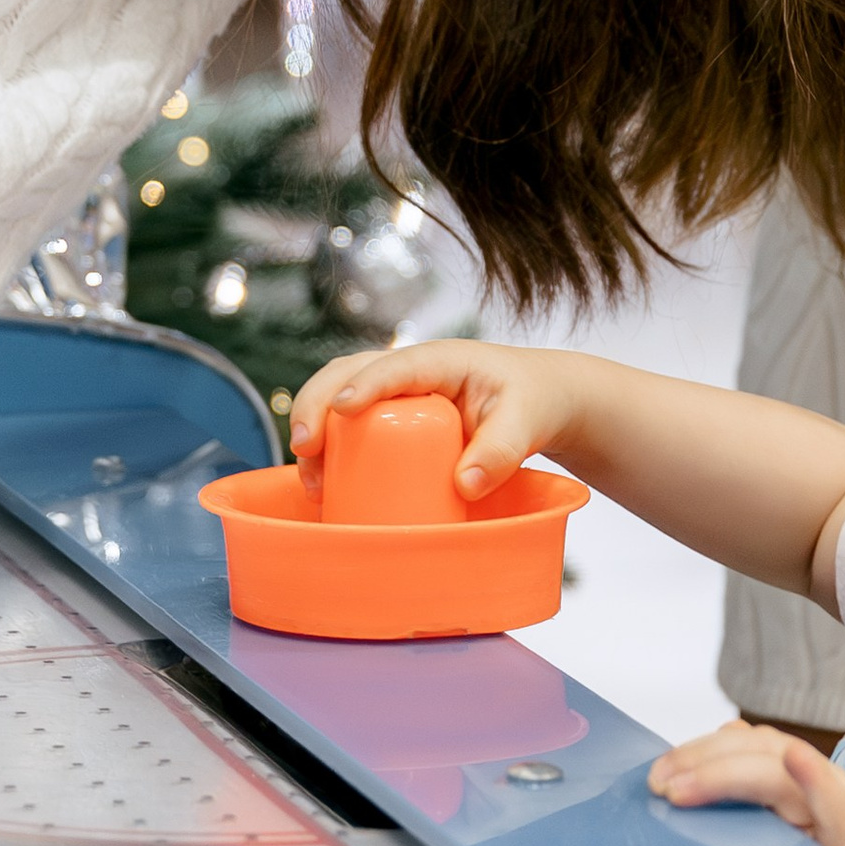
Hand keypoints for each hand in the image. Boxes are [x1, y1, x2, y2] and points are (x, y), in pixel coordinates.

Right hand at [287, 338, 590, 507]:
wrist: (539, 401)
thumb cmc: (533, 402)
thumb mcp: (526, 423)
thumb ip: (502, 451)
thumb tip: (465, 485)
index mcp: (440, 360)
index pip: (394, 365)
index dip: (364, 384)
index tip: (341, 409)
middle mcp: (409, 371)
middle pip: (348, 372)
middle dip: (317, 403)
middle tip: (304, 447)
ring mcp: (396, 393)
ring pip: (339, 393)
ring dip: (314, 426)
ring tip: (310, 476)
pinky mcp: (392, 419)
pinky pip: (350, 423)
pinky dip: (328, 447)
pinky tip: (322, 484)